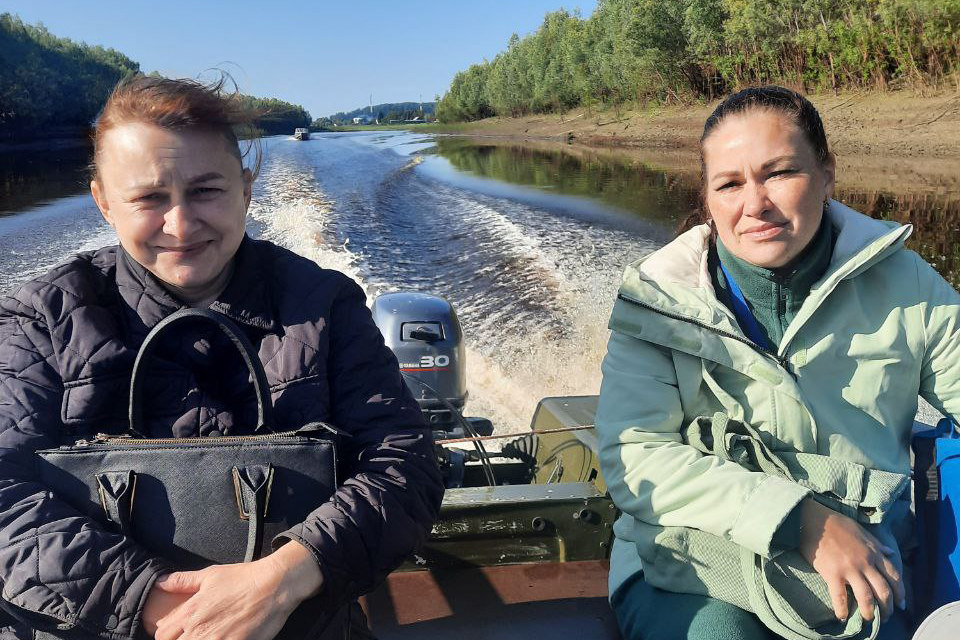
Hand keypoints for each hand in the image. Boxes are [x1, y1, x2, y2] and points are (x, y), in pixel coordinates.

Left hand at [149, 541, 323, 639]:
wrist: (275, 585)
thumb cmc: (244, 578)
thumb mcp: (211, 575)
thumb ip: (183, 581)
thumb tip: (161, 582)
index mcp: (190, 611)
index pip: (162, 635)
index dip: (168, 635)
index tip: (179, 632)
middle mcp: (199, 629)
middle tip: (199, 634)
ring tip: (214, 635)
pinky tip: (226, 639)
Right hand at [797, 498, 904, 622]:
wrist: (813, 519)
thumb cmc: (836, 523)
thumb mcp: (861, 531)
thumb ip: (877, 544)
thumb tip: (890, 552)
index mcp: (874, 552)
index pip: (894, 577)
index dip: (900, 594)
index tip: (901, 605)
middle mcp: (866, 563)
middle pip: (883, 591)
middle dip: (887, 608)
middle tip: (885, 617)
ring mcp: (849, 569)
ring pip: (866, 598)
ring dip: (870, 613)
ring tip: (869, 620)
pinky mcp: (832, 573)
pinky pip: (840, 597)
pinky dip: (842, 610)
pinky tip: (842, 617)